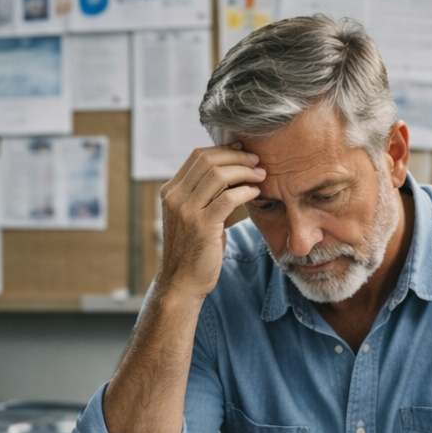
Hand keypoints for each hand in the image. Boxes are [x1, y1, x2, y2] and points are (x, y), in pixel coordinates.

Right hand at [157, 145, 265, 299]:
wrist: (182, 281)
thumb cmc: (194, 249)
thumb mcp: (193, 216)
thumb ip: (204, 195)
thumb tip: (231, 173)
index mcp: (171, 191)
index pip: (198, 156)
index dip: (224, 150)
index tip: (243, 152)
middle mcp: (175, 197)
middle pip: (208, 160)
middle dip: (237, 157)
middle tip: (256, 161)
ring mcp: (186, 211)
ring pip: (218, 175)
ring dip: (244, 171)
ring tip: (260, 175)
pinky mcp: (202, 226)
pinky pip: (227, 198)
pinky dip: (245, 191)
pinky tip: (255, 192)